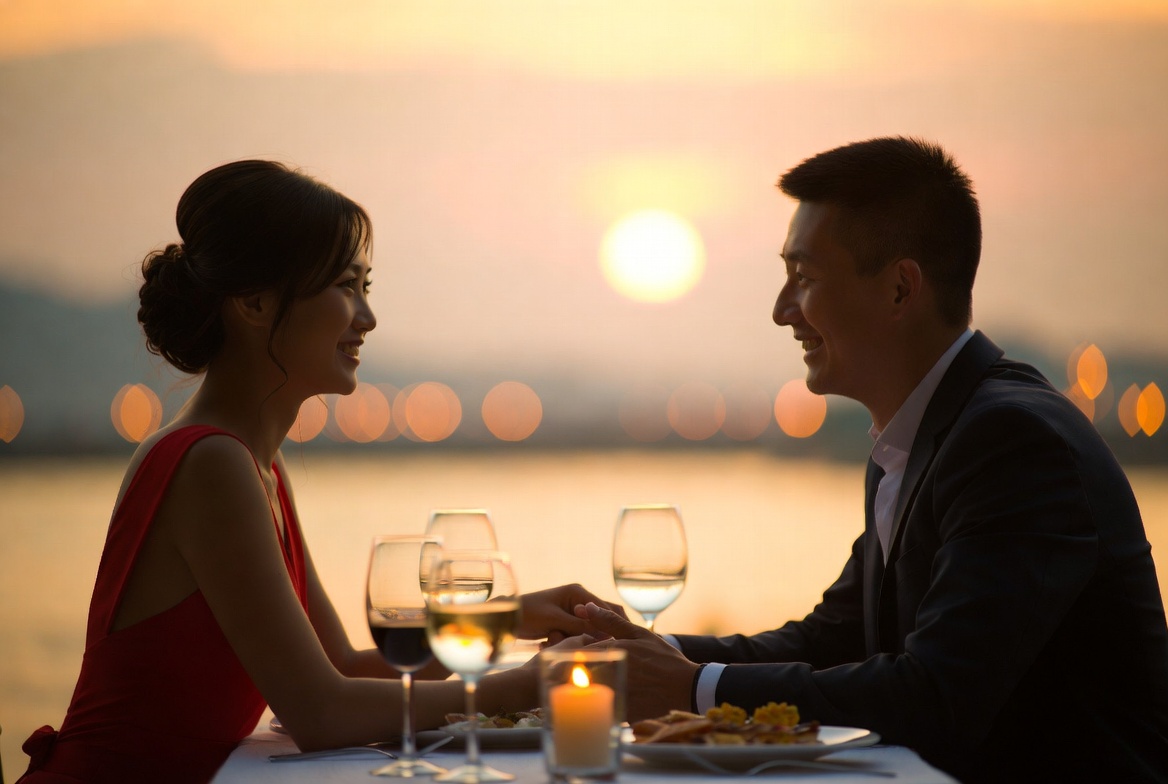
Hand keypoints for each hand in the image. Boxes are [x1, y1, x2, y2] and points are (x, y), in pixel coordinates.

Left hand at [518, 584, 626, 643]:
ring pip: (589, 628)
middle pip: (600, 618)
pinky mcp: (566, 622)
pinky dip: (571, 640)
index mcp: (578, 592)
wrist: (506, 617)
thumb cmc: (528, 614)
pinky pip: (578, 633)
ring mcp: (573, 611)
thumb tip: (606, 634)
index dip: (612, 624)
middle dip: (600, 633)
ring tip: (558, 643)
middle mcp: (578, 599)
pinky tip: (551, 643)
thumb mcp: (556, 620)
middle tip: (606, 649)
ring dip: (581, 639)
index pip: (604, 608)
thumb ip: (580, 626)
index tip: (620, 641)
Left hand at [576, 602, 699, 720]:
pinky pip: (601, 711)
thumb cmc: (663, 657)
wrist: (686, 688)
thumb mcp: (640, 634)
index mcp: (612, 651)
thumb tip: (585, 606)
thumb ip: (610, 621)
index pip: (577, 653)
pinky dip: (599, 707)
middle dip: (575, 675)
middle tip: (578, 676)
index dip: (572, 655)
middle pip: (578, 675)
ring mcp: (616, 694)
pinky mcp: (621, 713)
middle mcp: (611, 672)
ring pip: (587, 693)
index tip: (574, 659)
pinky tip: (607, 704)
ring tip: (591, 691)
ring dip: (586, 691)